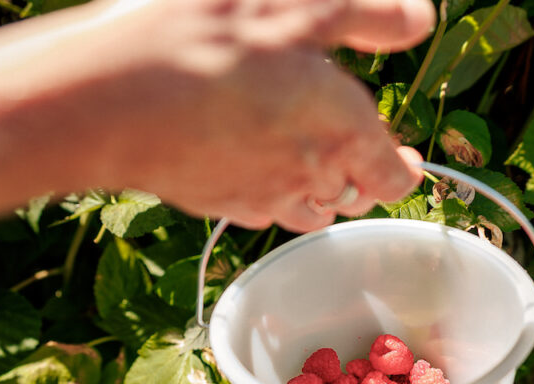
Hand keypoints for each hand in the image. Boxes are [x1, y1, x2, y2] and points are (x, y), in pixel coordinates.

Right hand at [79, 0, 435, 229]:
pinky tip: (253, 165)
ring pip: (310, 211)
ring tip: (308, 162)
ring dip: (320, 192)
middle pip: (354, 197)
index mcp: (344, 132)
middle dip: (360, 175)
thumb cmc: (211, 44)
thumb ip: (371, 16)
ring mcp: (263, 198)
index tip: (407, 161)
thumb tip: (418, 21)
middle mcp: (311, 177)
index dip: (405, 171)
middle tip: (353, 149)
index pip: (394, 178)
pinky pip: (261, 212)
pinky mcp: (220, 206)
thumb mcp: (303, 5)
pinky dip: (270, 196)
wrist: (115, 99)